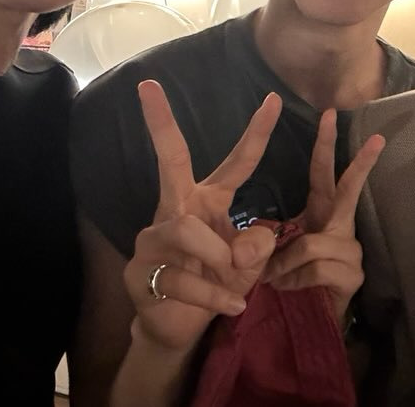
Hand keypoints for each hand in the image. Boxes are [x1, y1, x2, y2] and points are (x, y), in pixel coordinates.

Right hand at [122, 80, 280, 351]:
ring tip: (235, 280)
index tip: (275, 99)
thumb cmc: (216, 283)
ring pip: (186, 230)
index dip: (258, 133)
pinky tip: (232, 306)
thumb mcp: (249, 265)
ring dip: (217, 256)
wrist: (179, 327)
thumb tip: (247, 241)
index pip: (237, 162)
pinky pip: (182, 277)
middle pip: (170, 159)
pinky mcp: (140, 271)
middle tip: (149, 87)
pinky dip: (213, 294)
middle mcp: (177, 208)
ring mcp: (152, 238)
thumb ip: (257, 248)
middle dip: (160, 123)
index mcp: (208, 200)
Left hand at [262, 109, 384, 322]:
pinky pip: (314, 266)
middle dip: (362, 163)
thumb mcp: (273, 251)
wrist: (301, 324)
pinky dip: (293, 277)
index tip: (328, 113)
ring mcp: (351, 250)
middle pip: (349, 189)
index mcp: (321, 213)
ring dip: (285, 261)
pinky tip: (287, 288)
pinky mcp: (352, 275)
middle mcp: (341, 226)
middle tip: (379, 138)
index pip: (322, 172)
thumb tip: (262, 234)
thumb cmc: (288, 281)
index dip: (324, 144)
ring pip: (312, 241)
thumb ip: (270, 236)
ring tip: (272, 278)